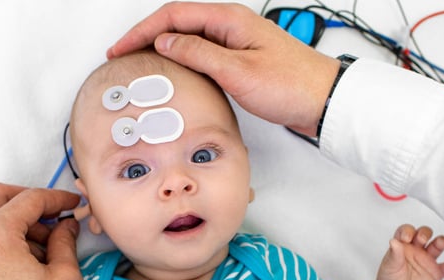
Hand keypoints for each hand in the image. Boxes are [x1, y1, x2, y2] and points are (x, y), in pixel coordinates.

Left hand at [0, 183, 82, 279]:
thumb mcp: (64, 278)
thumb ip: (66, 243)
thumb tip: (66, 226)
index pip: (30, 199)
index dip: (57, 199)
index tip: (74, 204)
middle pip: (0, 196)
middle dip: (31, 200)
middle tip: (56, 214)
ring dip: (17, 219)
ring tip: (46, 243)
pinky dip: (4, 235)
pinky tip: (28, 257)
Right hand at [109, 2, 339, 135]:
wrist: (322, 101)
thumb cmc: (289, 85)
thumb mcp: (237, 71)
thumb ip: (199, 54)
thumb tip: (165, 41)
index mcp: (229, 19)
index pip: (174, 15)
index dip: (142, 30)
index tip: (120, 48)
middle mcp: (231, 25)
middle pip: (178, 22)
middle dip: (147, 36)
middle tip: (122, 55)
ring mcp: (236, 42)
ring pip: (190, 38)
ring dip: (163, 48)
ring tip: (141, 62)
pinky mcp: (241, 59)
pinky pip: (204, 53)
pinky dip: (183, 60)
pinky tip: (175, 72)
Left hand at [375, 224, 443, 279]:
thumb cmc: (390, 278)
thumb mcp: (389, 265)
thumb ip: (394, 254)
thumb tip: (393, 241)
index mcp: (403, 245)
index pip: (407, 231)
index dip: (408, 231)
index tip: (407, 237)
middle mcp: (417, 249)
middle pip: (424, 234)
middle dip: (425, 233)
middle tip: (422, 238)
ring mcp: (427, 260)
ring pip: (438, 246)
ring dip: (441, 242)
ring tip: (440, 243)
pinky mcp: (436, 272)